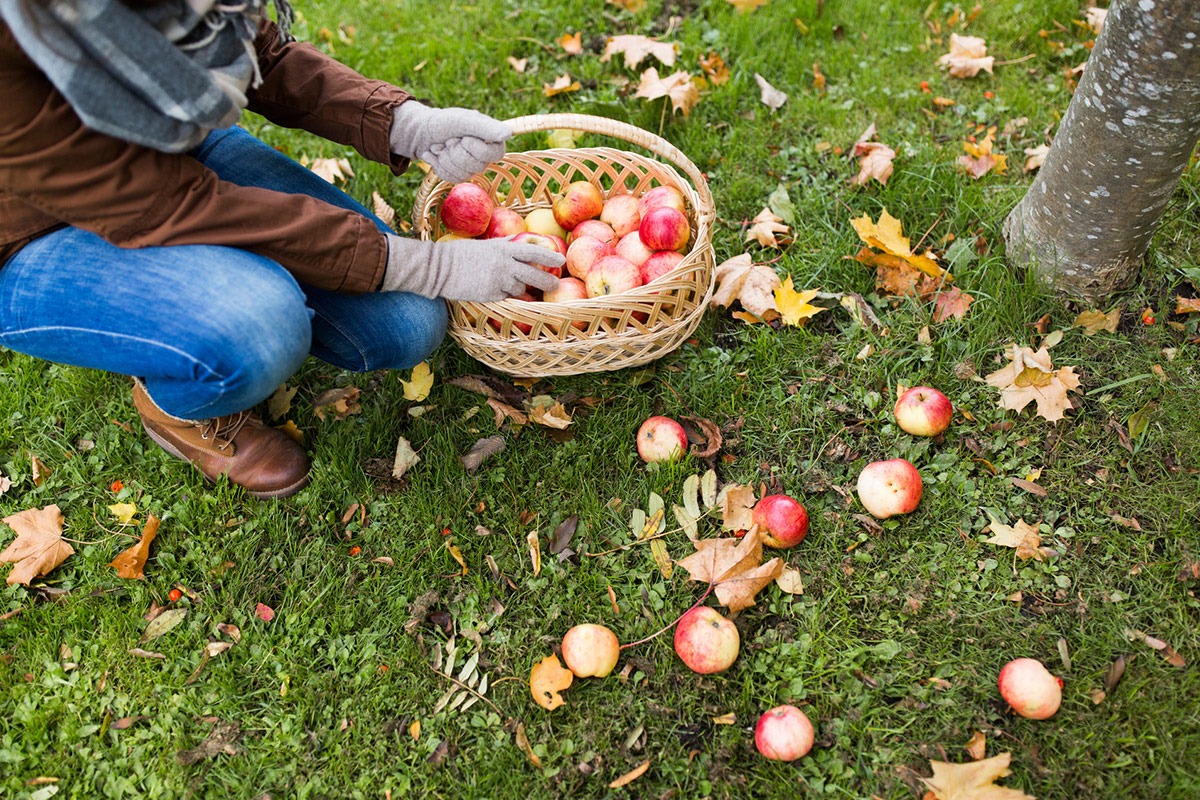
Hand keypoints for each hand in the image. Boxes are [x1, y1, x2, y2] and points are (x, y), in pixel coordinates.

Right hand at [382, 235, 563, 301]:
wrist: (440, 268)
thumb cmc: (461, 254)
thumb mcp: (485, 244)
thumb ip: (504, 244)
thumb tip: (520, 240)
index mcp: (504, 248)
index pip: (533, 251)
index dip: (549, 257)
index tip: (561, 261)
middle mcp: (504, 264)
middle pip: (533, 275)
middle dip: (546, 282)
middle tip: (555, 286)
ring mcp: (498, 280)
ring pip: (519, 288)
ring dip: (521, 289)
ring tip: (518, 289)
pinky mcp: (491, 294)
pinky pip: (506, 297)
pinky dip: (507, 296)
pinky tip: (500, 293)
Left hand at [390, 101, 510, 181]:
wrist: (422, 130)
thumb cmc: (445, 122)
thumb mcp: (464, 120)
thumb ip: (486, 127)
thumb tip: (509, 134)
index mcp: (492, 140)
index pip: (493, 154)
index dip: (475, 148)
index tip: (463, 137)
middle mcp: (485, 156)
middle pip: (475, 166)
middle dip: (455, 151)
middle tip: (449, 140)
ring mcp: (471, 168)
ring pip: (461, 173)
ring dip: (444, 157)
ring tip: (441, 145)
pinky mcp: (457, 176)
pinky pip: (450, 178)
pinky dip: (438, 164)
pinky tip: (435, 154)